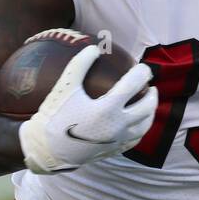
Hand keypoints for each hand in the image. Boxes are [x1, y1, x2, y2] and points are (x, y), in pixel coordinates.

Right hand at [19, 46, 157, 174]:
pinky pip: (135, 139)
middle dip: (152, 93)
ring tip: (148, 102)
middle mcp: (117, 126)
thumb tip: (94, 48)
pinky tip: (137, 122)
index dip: (142, 73)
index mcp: (107, 109)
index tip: (143, 68)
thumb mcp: (65, 87)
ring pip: (145, 125)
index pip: (134, 85)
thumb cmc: (54, 116)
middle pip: (146, 107)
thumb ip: (79, 65)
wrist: (46, 150)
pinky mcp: (113, 150)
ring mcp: (117, 140)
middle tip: (150, 84)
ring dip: (150, 112)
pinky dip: (141, 128)